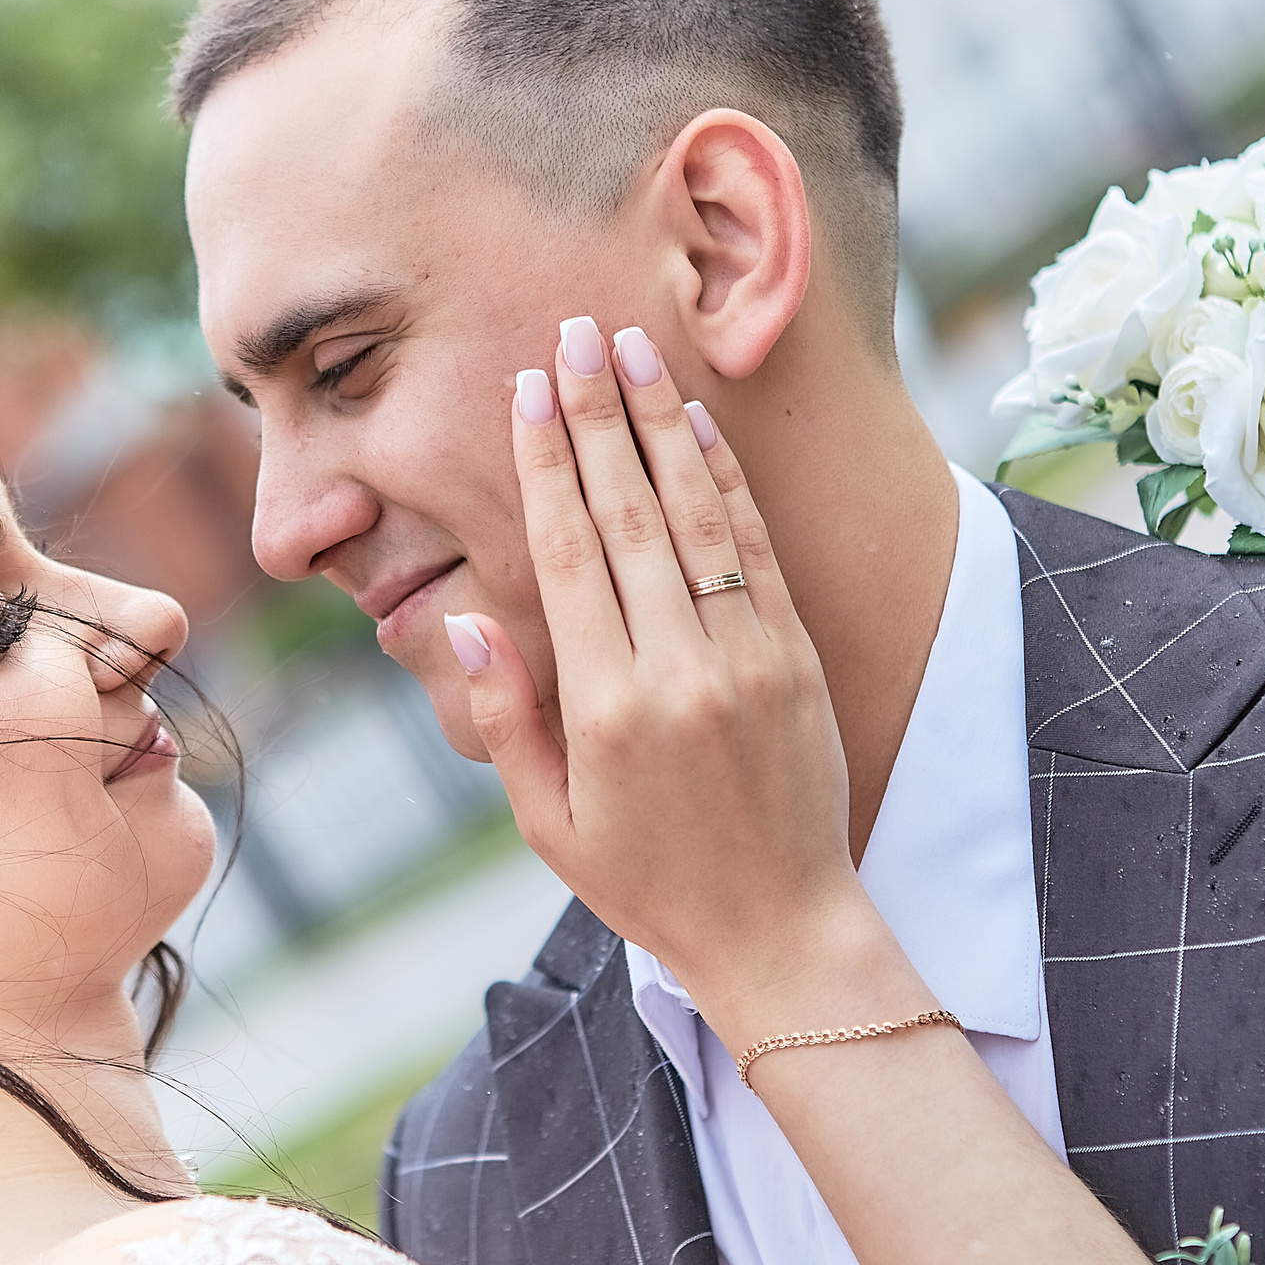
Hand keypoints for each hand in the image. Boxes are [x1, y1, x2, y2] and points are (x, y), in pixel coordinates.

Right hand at [444, 317, 874, 1008]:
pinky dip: (728, 482)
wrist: (782, 930)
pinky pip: (755, 552)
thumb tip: (468, 618)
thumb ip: (507, 719)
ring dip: (660, 426)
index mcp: (604, 709)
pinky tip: (697, 426)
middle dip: (597, 417)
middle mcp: (678, 671)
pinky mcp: (796, 660)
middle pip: (630, 516)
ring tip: (631, 350)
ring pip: (698, 517)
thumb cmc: (650, 883)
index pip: (568, 557)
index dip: (545, 465)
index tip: (528, 390)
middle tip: (574, 333)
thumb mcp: (548, 824)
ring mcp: (747, 660)